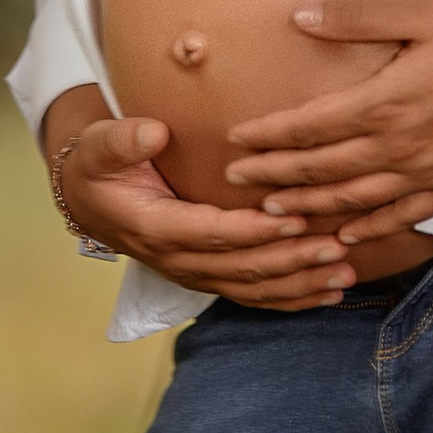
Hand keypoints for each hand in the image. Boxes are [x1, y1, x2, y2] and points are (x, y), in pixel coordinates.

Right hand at [46, 97, 359, 311]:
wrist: (89, 199)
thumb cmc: (101, 166)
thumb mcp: (101, 146)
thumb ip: (124, 140)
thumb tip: (152, 133)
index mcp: (155, 227)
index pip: (212, 233)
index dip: (254, 230)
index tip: (294, 216)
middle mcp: (177, 260)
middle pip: (241, 267)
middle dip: (291, 259)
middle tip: (335, 245)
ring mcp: (194, 273)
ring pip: (253, 288)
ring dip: (299, 283)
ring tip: (343, 273)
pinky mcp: (209, 276)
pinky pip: (253, 296)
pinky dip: (292, 298)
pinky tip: (330, 293)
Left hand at [220, 0, 432, 248]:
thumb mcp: (424, 10)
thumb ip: (359, 16)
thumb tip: (302, 17)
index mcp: (388, 102)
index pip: (310, 128)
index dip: (269, 137)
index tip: (236, 141)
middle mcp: (401, 147)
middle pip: (323, 170)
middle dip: (275, 177)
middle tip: (237, 182)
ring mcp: (428, 173)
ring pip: (354, 201)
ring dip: (309, 208)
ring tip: (274, 214)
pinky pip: (402, 216)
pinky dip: (368, 228)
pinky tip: (347, 233)